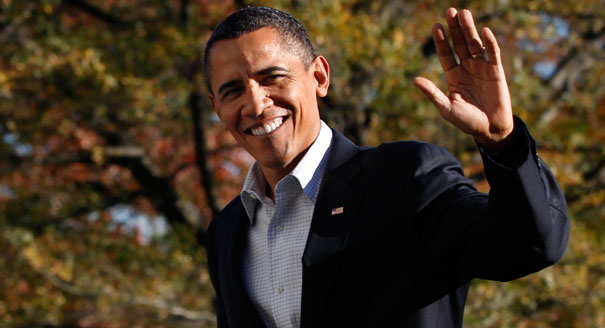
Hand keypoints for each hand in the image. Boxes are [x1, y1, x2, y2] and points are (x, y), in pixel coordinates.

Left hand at [413, 8, 513, 149]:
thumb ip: (433, 93)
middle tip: (450, 11)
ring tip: (464, 14)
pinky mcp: (497, 72)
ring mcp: (482, 68)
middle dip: (455, 28)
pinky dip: (490, 42)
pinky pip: (493, 53)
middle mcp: (467, 68)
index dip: (441, 40)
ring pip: (475, 44)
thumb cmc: (467, 122)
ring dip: (470, 30)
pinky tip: (484, 31)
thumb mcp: (447, 108)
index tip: (435, 26)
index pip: (446, 54)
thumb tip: (414, 80)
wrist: (490, 130)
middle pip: (460, 44)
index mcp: (453, 76)